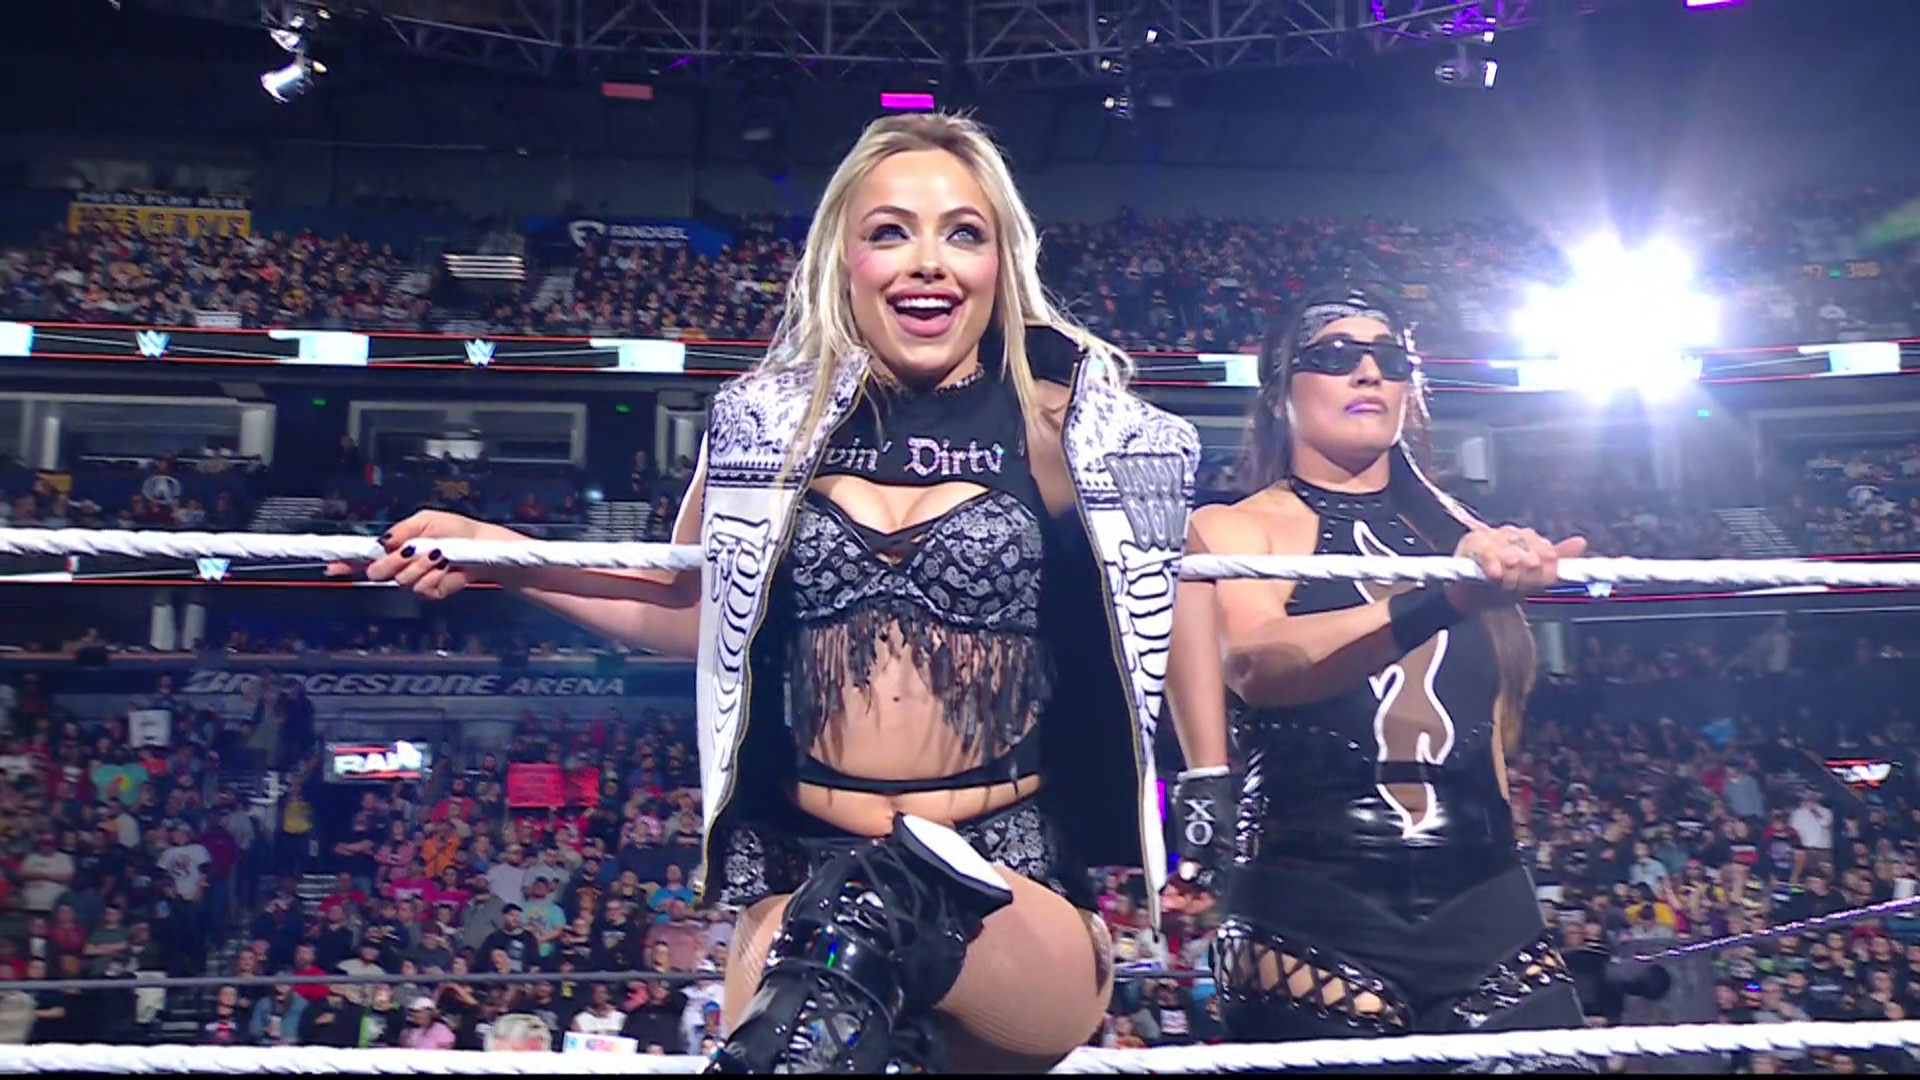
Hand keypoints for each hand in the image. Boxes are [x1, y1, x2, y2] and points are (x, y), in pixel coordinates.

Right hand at [325, 511, 485, 598]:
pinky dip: (435, 576)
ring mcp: (414, 580)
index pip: (365, 557)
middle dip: (393, 561)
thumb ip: (402, 530)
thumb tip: (383, 541)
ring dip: (421, 565)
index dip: (347, 562)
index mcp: (395, 547)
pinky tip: (446, 567)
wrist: (479, 546)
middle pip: (378, 572)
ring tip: (439, 554)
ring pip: (402, 580)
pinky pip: (423, 588)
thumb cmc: (455, 529)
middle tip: (412, 551)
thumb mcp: (425, 520)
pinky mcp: (430, 592)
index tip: (333, 566)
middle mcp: (401, 566)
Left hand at [1165, 767, 1235, 914]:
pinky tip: (1168, 879)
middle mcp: (1218, 859)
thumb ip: (1193, 853)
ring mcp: (1208, 852)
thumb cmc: (1204, 799)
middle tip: (1164, 900)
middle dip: (1184, 898)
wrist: (1204, 778)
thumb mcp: (1196, 827)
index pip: (1214, 892)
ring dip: (1180, 890)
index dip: (1196, 903)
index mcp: (1223, 856)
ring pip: (1195, 881)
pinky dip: (1179, 877)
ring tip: (1163, 893)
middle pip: (1203, 889)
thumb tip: (1187, 874)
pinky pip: (1190, 869)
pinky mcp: (1198, 845)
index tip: (1177, 906)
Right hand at [1444, 525, 1586, 613]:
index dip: (1541, 577)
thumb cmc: (1500, 585)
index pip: (1549, 555)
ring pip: (1514, 560)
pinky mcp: (1473, 541)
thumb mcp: (1532, 579)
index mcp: (1530, 539)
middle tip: (1513, 588)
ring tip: (1500, 586)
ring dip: (1507, 580)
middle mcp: (1513, 533)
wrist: (1468, 596)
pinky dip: (1494, 571)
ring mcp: (1493, 535)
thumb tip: (1581, 542)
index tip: (1531, 586)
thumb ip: (1557, 562)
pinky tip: (1493, 578)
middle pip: (1533, 560)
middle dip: (1523, 581)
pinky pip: (1490, 557)